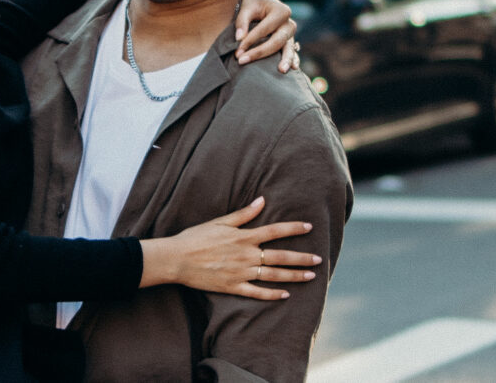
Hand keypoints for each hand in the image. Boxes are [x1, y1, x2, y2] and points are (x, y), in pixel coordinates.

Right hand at [140, 197, 320, 299]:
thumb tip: (261, 201)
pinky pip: (257, 292)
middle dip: (301, 258)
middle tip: (318, 260)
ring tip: (310, 276)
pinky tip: (285, 295)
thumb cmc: (195, 237)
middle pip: (280, 256)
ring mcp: (241, 273)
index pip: (274, 231)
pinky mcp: (233, 287)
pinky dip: (272, 294)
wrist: (177, 259)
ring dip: (294, 276)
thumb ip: (243, 214)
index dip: (293, 228)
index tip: (309, 227)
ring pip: (274, 275)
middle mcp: (246, 255)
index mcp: (243, 237)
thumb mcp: (219, 222)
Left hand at [236, 0, 298, 72]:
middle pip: (277, 41)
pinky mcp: (289, 40)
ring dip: (285, 59)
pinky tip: (294, 68)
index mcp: (281, 11)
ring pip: (288, 47)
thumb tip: (238, 39)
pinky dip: (293, 59)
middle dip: (260, 52)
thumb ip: (242, 22)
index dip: (250, 41)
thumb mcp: (247, 7)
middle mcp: (289, 22)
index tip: (237, 52)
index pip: (264, 30)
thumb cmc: (253, 3)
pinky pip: (292, 51)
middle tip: (242, 61)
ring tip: (281, 70)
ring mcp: (291, 33)